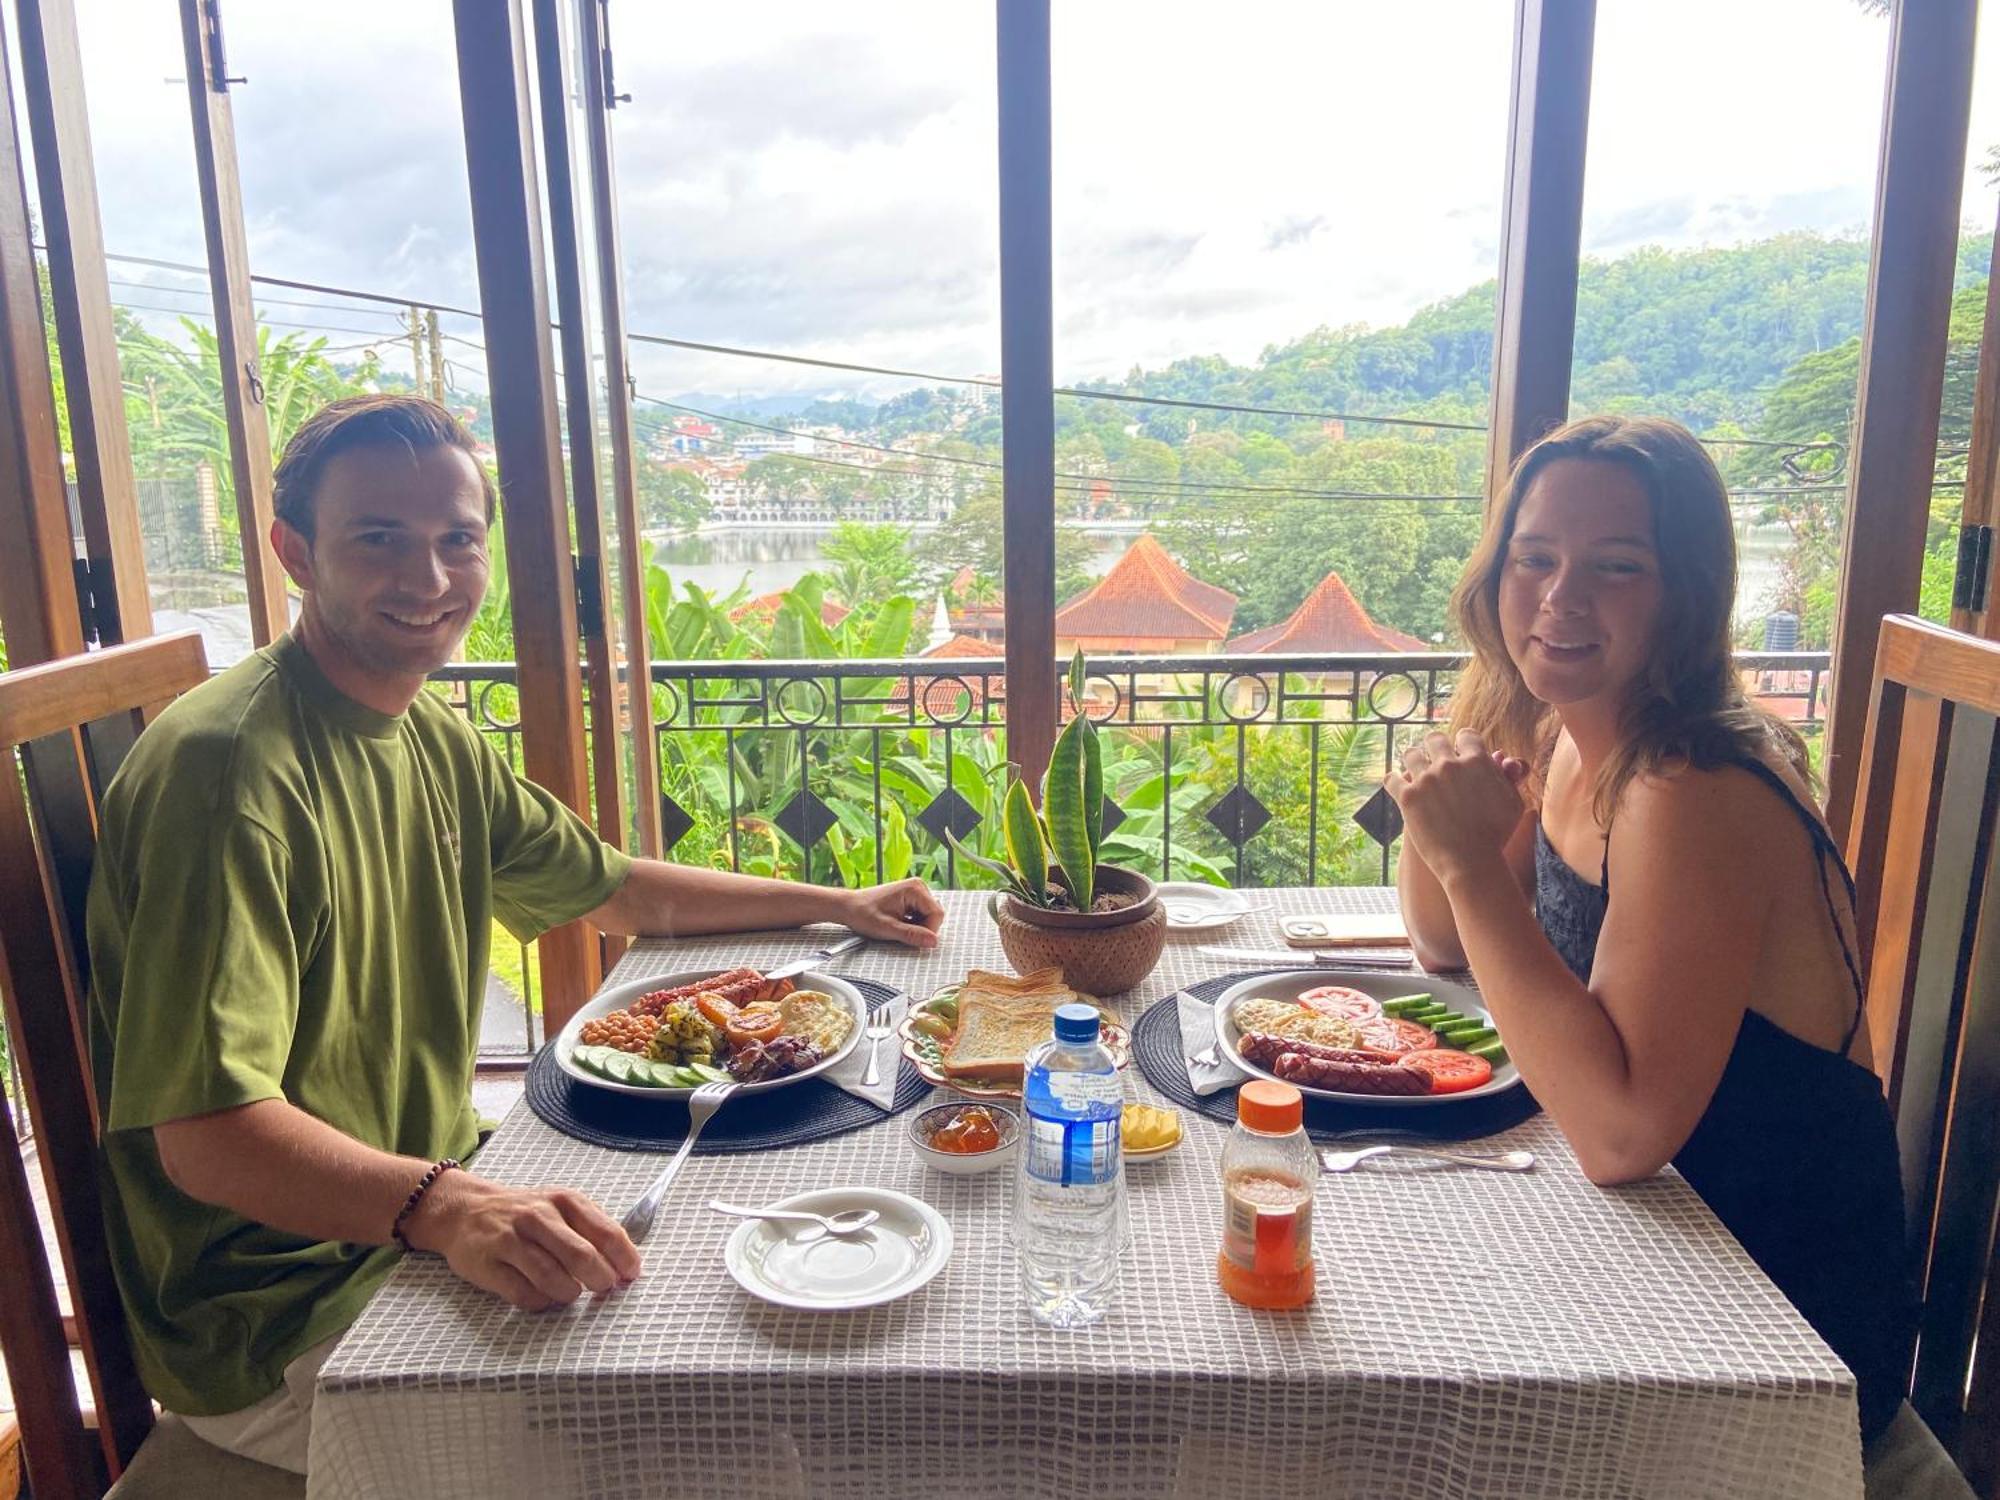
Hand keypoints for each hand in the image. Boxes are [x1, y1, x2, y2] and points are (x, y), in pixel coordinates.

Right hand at [403, 1172, 641, 1311]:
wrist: (465, 1210)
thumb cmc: (524, 1214)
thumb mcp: (561, 1207)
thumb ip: (592, 1229)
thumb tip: (628, 1264)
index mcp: (564, 1201)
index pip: (607, 1232)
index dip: (624, 1259)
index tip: (630, 1276)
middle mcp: (538, 1217)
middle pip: (582, 1257)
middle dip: (600, 1280)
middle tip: (603, 1290)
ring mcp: (510, 1240)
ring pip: (552, 1278)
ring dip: (569, 1294)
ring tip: (571, 1293)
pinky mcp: (488, 1266)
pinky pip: (524, 1295)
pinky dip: (541, 1302)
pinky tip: (543, 1298)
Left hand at [839, 877, 943, 948]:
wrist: (848, 907)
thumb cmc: (862, 913)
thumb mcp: (887, 928)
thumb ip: (912, 935)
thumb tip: (932, 941)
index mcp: (915, 889)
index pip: (937, 915)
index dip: (928, 931)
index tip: (914, 939)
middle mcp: (918, 887)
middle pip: (935, 916)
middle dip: (921, 929)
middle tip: (900, 931)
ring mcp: (915, 893)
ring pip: (929, 918)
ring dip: (916, 927)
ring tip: (897, 927)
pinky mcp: (912, 899)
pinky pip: (922, 917)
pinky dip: (912, 925)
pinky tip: (898, 924)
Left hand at [1386, 730, 1528, 885]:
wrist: (1472, 862)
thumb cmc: (1496, 835)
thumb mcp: (1512, 802)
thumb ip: (1508, 776)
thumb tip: (1500, 757)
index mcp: (1477, 761)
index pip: (1466, 735)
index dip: (1463, 743)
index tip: (1459, 751)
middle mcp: (1449, 765)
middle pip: (1435, 739)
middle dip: (1434, 747)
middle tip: (1433, 757)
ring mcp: (1426, 780)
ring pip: (1410, 754)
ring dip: (1412, 760)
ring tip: (1414, 770)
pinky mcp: (1407, 797)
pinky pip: (1391, 778)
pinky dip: (1393, 781)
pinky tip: (1397, 785)